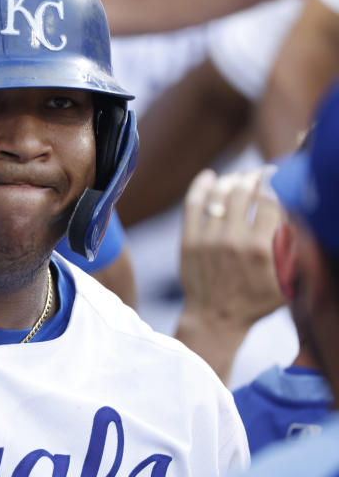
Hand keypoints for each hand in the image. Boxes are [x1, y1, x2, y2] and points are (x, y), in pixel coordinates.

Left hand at [181, 168, 284, 325]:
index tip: (277, 175)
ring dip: (231, 179)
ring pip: (219, 194)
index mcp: (263, 249)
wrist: (216, 318)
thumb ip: (296, 248)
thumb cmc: (257, 300)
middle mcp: (234, 240)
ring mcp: (208, 239)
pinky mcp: (188, 240)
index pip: (271, 200)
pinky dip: (201, 186)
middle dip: (253, 176)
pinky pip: (192, 204)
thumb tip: (302, 214)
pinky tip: (210, 176)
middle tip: (259, 173)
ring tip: (239, 177)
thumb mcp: (287, 280)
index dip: (275, 182)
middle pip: (244, 191)